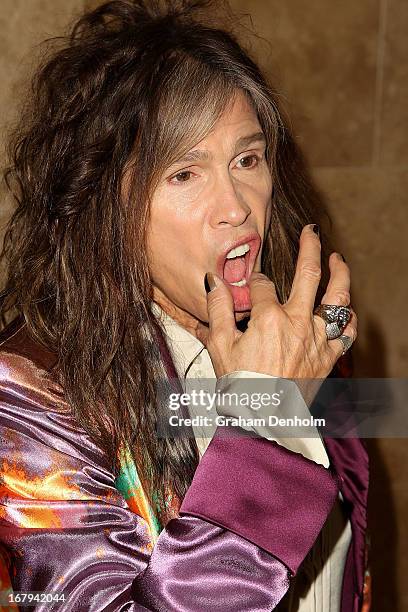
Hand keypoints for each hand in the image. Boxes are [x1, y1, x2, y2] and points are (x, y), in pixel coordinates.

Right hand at [198, 224, 356, 403]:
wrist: (263, 420)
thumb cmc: (240, 386)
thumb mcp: (219, 347)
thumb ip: (217, 310)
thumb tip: (213, 281)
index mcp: (268, 318)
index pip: (262, 285)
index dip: (253, 281)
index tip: (249, 286)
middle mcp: (297, 323)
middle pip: (309, 274)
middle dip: (310, 247)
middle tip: (310, 232)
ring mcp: (317, 339)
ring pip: (337, 298)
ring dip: (340, 274)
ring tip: (338, 259)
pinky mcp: (328, 357)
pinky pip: (347, 331)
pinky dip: (348, 317)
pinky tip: (345, 308)